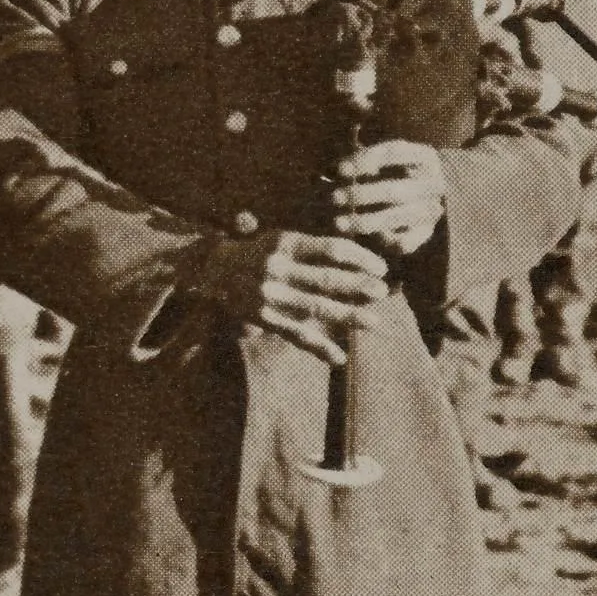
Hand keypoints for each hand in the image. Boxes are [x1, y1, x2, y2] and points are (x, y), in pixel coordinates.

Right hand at [197, 229, 386, 365]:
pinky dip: (319, 347)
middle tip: (383, 291)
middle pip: (326, 279)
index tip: (380, 266)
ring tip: (374, 321)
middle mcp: (277, 268)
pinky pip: (296, 335)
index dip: (359, 258)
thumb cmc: (259, 251)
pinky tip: (339, 358)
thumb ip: (314, 247)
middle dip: (359, 286)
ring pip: (316, 308)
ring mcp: (271, 296)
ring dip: (348, 316)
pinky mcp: (265, 319)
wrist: (213, 270)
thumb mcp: (282, 238)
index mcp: (285, 242)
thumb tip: (357, 256)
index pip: (330, 249)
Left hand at [331, 139, 445, 257]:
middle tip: (334, 198)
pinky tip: (362, 238)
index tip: (340, 169)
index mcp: (425, 157)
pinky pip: (405, 242)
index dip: (365, 160)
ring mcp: (432, 209)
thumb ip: (360, 160)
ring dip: (364, 221)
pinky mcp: (425, 233)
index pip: (394, 153)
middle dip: (360, 195)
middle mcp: (434, 183)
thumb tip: (330, 167)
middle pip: (394, 190)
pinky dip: (383, 240)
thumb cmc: (388, 172)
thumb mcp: (379, 160)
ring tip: (338, 223)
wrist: (416, 199)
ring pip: (397, 218)